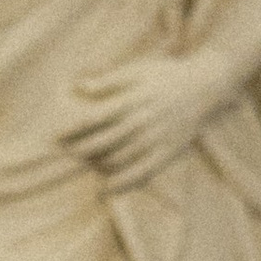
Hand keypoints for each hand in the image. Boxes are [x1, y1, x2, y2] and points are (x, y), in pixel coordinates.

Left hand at [58, 52, 237, 191]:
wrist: (205, 87)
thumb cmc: (167, 76)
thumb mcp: (138, 71)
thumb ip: (109, 81)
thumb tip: (80, 86)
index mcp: (132, 100)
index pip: (96, 119)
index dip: (74, 129)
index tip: (56, 136)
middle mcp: (142, 122)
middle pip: (103, 142)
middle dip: (80, 151)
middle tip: (64, 155)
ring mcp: (155, 140)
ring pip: (119, 160)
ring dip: (97, 166)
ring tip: (84, 166)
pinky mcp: (166, 154)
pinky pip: (141, 174)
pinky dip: (122, 184)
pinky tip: (106, 189)